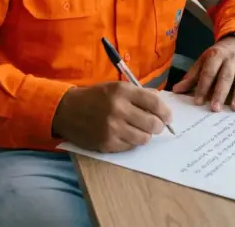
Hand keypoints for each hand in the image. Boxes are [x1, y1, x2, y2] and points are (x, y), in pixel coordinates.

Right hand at [52, 82, 172, 152]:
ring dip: (145, 135)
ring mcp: (112, 128)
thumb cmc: (94, 97)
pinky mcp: (107, 143)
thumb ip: (138, 94)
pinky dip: (131, 142)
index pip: (155, 103)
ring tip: (139, 131)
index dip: (165, 112)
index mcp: (122, 91)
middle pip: (153, 123)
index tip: (168, 117)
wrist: (66, 110)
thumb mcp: (115, 87)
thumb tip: (161, 103)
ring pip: (144, 138)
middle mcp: (118, 109)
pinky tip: (125, 135)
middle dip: (158, 126)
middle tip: (155, 126)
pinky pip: (130, 146)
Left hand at [173, 37, 234, 111]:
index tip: (198, 102)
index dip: (203, 87)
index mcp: (216, 55)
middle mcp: (231, 59)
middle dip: (220, 93)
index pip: (208, 72)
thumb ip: (192, 76)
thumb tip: (176, 90)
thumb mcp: (204, 61)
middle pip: (225, 77)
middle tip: (215, 108)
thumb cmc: (218, 55)